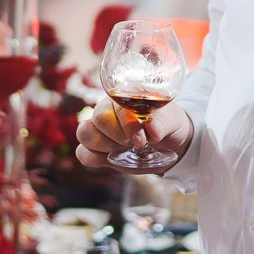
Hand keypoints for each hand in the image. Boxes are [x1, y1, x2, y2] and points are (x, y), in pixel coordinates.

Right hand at [75, 100, 192, 170]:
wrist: (169, 143)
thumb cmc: (168, 124)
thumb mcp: (172, 121)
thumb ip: (162, 123)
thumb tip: (151, 130)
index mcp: (124, 95)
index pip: (116, 106)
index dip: (127, 124)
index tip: (142, 140)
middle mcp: (108, 109)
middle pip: (98, 119)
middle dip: (117, 136)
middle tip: (137, 144)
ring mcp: (100, 130)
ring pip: (84, 133)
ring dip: (105, 146)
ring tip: (124, 150)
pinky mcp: (97, 149)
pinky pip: (82, 152)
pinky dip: (94, 158)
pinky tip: (111, 158)